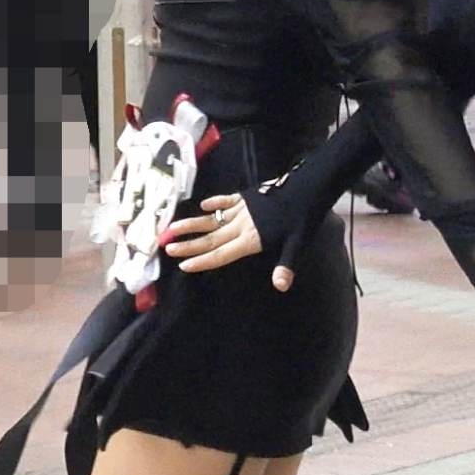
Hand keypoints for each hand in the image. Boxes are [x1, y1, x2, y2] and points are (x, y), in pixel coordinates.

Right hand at [162, 195, 297, 292]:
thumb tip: (280, 286)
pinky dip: (214, 203)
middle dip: (187, 244)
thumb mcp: (298, 244)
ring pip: (212, 219)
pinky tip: (203, 205)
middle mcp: (241, 225)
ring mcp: (242, 209)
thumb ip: (286, 265)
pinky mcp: (246, 197)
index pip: (221, 253)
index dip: (202, 260)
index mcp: (251, 239)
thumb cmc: (303, 219)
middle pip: (211, 238)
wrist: (307, 187)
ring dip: (191, 224)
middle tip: (167, 248)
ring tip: (171, 228)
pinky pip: (226, 201)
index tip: (183, 265)